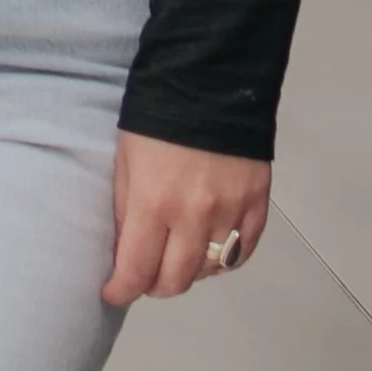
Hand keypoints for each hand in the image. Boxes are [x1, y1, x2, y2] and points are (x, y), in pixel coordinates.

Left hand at [103, 129, 270, 305]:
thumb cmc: (156, 117)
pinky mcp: (257, 204)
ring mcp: (230, 212)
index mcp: (153, 203)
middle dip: (154, 285)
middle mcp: (194, 216)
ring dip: (189, 272)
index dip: (121, 290)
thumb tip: (125, 250)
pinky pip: (242, 252)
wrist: (209, 79)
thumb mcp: (125, 160)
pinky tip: (211, 249)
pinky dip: (225, 259)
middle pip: (175, 280)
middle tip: (146, 275)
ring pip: (209, 271)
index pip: (136, 270)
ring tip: (178, 258)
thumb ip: (124, 208)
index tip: (114, 291)